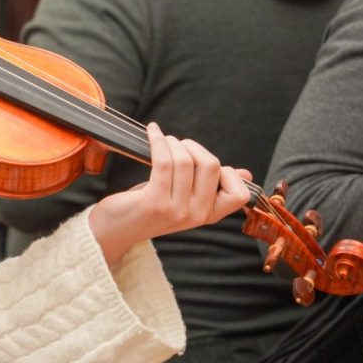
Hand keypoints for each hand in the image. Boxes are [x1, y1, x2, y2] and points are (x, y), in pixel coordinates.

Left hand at [88, 123, 250, 265]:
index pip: (239, 193)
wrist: (117, 230)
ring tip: (164, 141)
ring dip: (173, 143)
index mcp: (209, 215)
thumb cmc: (151, 208)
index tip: (205, 163)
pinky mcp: (154, 202)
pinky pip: (163, 161)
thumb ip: (213, 188)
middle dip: (194, 147)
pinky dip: (158, 141)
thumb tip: (245, 174)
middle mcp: (196, 215)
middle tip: (178, 146)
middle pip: (212, 166)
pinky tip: (152, 132)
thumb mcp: (186, 200)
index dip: (228, 172)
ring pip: (186, 161)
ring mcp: (176, 210)